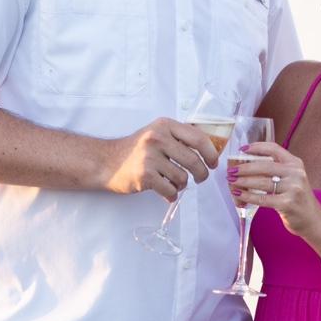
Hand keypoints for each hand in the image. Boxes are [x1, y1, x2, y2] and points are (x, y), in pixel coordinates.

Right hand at [100, 119, 219, 201]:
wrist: (107, 162)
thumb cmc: (135, 150)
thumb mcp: (156, 133)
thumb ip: (179, 138)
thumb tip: (209, 149)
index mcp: (164, 125)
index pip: (198, 138)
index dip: (211, 153)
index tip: (213, 163)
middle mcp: (157, 138)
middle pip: (194, 161)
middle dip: (202, 174)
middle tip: (200, 178)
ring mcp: (150, 157)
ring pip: (183, 178)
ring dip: (182, 185)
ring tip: (173, 183)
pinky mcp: (144, 175)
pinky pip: (170, 190)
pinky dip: (171, 194)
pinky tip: (166, 191)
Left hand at [229, 141, 320, 239]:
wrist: (313, 221)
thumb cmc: (298, 200)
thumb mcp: (293, 179)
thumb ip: (277, 170)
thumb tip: (249, 164)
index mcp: (296, 164)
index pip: (274, 148)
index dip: (256, 147)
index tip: (242, 150)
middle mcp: (295, 174)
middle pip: (264, 166)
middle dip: (244, 168)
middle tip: (231, 170)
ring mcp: (292, 189)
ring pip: (261, 182)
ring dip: (243, 182)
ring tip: (232, 182)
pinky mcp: (287, 204)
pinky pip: (262, 199)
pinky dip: (248, 196)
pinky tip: (239, 195)